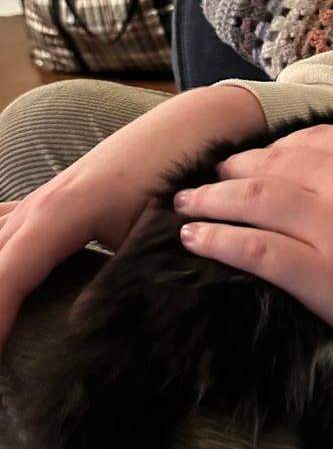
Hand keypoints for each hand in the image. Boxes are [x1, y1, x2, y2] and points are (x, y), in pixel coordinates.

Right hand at [0, 85, 264, 349]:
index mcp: (64, 210)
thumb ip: (119, 277)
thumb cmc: (181, 172)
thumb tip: (80, 322)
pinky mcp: (54, 200)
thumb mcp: (155, 231)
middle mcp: (44, 201)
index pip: (9, 273)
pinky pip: (3, 225)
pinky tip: (0, 269)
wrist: (197, 126)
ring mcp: (45, 197)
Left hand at [175, 124, 332, 404]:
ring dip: (211, 200)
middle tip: (207, 181)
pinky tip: (194, 239)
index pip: (308, 140)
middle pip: (272, 164)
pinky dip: (218, 239)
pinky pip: (255, 248)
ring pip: (254, 199)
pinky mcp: (322, 275)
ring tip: (185, 206)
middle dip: (231, 170)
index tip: (250, 161)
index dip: (270, 150)